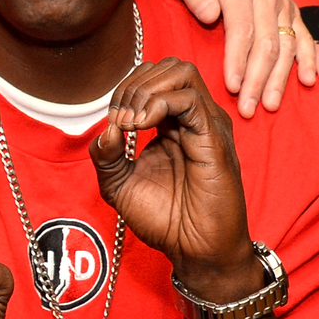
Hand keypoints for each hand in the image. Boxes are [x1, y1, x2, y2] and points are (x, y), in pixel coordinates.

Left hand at [91, 59, 258, 298]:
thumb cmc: (166, 221)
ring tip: (130, 123)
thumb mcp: (120, 186)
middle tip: (119, 120)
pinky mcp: (214, 139)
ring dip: (144, 90)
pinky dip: (158, 104)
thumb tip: (104, 127)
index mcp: (172, 124)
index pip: (150, 79)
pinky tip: (140, 128)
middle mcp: (192, 119)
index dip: (124, 90)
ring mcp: (205, 125)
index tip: (112, 124)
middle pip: (166, 67)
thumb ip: (106, 156)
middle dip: (132, 85)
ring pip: (180, 72)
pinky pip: (189, 100)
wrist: (196, 251)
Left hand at [162, 0, 316, 116]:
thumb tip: (209, 14)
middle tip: (248, 108)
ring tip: (270, 105)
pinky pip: (303, 36)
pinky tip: (307, 81)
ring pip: (286, 45)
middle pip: (267, 43)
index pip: (243, 31)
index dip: (238, 62)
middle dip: (258, 80)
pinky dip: (309, 59)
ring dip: (279, 78)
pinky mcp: (291, 10)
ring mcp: (282, 3)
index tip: (232, 87)